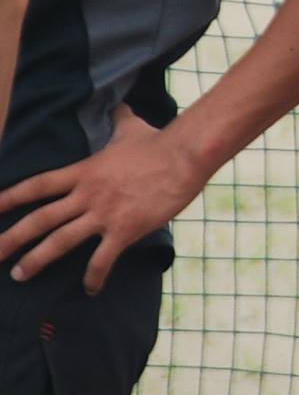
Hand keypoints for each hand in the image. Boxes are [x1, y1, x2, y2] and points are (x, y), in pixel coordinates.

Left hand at [0, 105, 207, 292]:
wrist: (185, 156)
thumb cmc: (159, 141)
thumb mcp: (131, 127)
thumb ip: (119, 119)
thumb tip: (119, 104)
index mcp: (84, 171)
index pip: (37, 186)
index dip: (10, 198)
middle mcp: (87, 195)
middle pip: (40, 220)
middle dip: (11, 239)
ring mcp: (104, 214)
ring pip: (60, 242)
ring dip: (37, 260)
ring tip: (19, 275)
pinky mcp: (125, 230)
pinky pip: (102, 260)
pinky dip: (94, 277)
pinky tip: (90, 290)